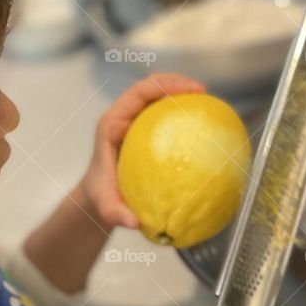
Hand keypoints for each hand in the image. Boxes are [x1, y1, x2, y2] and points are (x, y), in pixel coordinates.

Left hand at [75, 72, 205, 230]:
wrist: (98, 198)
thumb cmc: (101, 198)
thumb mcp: (106, 207)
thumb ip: (116, 214)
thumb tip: (134, 222)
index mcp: (112, 124)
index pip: (139, 93)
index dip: (165, 85)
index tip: (190, 91)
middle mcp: (122, 117)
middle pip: (151, 86)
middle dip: (177, 83)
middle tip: (204, 92)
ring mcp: (133, 121)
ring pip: (158, 96)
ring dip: (181, 93)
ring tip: (207, 102)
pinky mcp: (142, 130)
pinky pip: (163, 114)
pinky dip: (181, 112)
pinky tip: (201, 124)